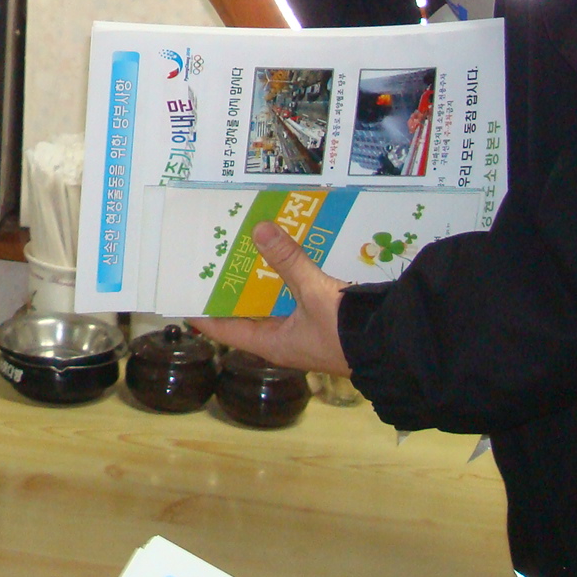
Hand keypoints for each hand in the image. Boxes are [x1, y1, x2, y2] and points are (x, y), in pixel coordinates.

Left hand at [191, 221, 350, 374]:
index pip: (222, 329)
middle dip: (231, 287)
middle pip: (244, 312)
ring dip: (258, 282)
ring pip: (269, 304)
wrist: (394, 347)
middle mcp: (281, 340)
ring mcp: (301, 333)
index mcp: (270, 343)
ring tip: (242, 251)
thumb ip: (288, 260)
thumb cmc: (346, 331)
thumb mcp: (313, 292)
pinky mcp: (320, 323)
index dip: (200, 311)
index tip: (182, 290)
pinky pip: (292, 300)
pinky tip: (281, 259)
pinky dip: (283, 281)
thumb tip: (258, 229)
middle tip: (214, 258)